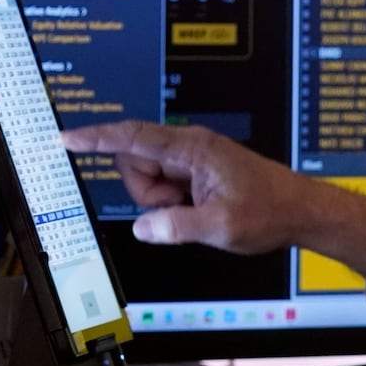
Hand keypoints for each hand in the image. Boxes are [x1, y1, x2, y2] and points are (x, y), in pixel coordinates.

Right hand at [59, 120, 302, 253]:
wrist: (299, 210)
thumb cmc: (270, 211)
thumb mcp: (222, 226)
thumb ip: (178, 226)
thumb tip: (143, 227)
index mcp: (193, 149)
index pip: (133, 137)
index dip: (96, 138)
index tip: (67, 137)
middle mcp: (188, 148)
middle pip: (134, 164)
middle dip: (146, 193)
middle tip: (181, 210)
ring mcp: (191, 161)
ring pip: (147, 180)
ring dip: (161, 202)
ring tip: (196, 211)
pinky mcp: (194, 173)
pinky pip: (164, 188)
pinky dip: (172, 204)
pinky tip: (199, 211)